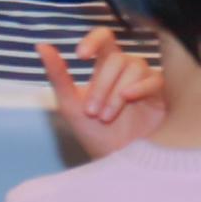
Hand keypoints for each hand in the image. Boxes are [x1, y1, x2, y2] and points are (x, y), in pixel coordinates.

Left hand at [39, 28, 167, 159]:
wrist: (115, 163)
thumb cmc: (94, 135)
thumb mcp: (70, 105)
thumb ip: (58, 75)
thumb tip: (40, 46)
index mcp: (105, 69)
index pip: (105, 38)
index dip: (94, 39)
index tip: (80, 56)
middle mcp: (126, 72)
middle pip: (116, 57)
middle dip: (101, 85)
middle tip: (92, 112)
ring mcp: (144, 83)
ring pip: (134, 66)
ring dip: (116, 91)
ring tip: (106, 116)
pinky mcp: (160, 97)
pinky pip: (155, 79)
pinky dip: (141, 85)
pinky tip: (128, 97)